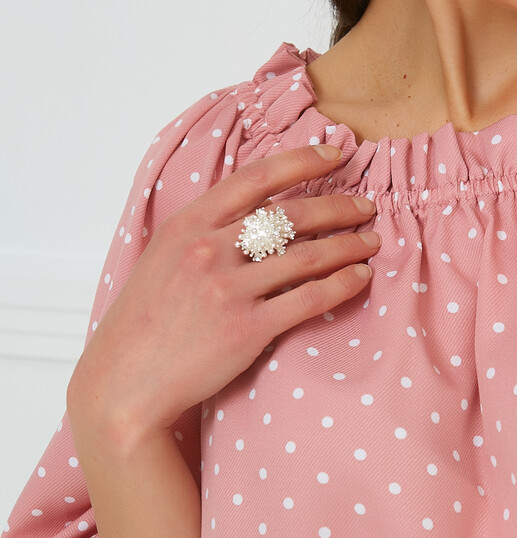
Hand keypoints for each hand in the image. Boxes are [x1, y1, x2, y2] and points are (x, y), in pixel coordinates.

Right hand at [67, 144, 380, 447]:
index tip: (335, 156)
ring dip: (348, 245)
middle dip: (338, 207)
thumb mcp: (163, 257)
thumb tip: (252, 210)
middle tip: (366, 208)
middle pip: (291, 215)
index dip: (302, 161)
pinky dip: (341, 284)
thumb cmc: (145, 322)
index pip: (255, 178)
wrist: (125, 382)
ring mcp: (228, 290)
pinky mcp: (247, 329)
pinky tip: (359, 277)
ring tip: (371, 242)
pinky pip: (309, 298)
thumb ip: (203, 231)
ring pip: (307, 255)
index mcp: (187, 225)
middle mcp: (208, 250)